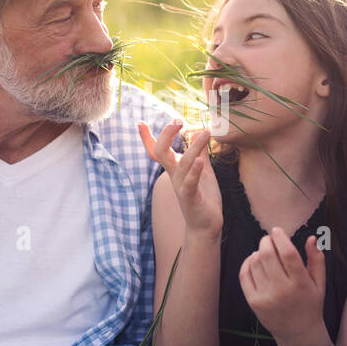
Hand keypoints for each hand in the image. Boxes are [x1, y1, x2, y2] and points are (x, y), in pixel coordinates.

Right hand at [138, 119, 222, 236]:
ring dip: (194, 147)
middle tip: (178, 120)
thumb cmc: (203, 196)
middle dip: (166, 135)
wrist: (206, 225)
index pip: (156, 151)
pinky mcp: (190, 197)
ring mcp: (180, 186)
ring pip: (181, 163)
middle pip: (160, 152)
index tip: (140, 123)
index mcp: (175, 168)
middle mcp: (174, 175)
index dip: (147, 138)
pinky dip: (194, 171)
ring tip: (205, 132)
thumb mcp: (202, 170)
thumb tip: (198, 132)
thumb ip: (199, 152)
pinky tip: (200, 160)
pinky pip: (190, 182)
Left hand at [239, 229, 325, 345]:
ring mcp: (266, 297)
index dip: (280, 237)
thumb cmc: (311, 304)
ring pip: (254, 263)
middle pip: (267, 255)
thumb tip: (312, 237)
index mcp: (301, 283)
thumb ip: (317, 259)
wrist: (298, 334)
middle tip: (269, 239)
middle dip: (266, 241)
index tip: (277, 230)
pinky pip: (244, 275)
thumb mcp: (320, 283)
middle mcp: (282, 290)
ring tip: (265, 252)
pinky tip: (254, 260)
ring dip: (258, 252)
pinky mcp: (254, 302)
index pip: (288, 253)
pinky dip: (247, 263)